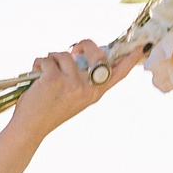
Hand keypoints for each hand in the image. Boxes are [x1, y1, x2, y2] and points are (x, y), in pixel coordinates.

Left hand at [8, 39, 130, 139]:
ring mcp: (72, 84)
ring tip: (44, 72)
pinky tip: (36, 77)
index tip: (142, 47)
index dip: (130, 59)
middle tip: (73, 48)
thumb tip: (80, 52)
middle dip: (84, 44)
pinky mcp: (55, 79)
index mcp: (94, 94)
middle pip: (97, 53)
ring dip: (52, 58)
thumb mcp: (73, 96)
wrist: (30, 128)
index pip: (118, 74)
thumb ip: (82, 78)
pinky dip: (39, 63)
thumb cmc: (48, 111)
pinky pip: (48, 58)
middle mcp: (87, 89)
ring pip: (65, 54)